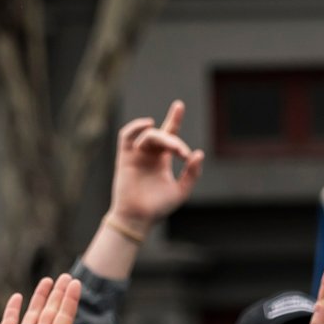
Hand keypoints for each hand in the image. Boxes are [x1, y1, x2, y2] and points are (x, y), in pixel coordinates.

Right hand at [0, 274, 89, 323]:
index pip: (65, 316)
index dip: (70, 299)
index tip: (75, 282)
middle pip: (52, 310)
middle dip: (59, 293)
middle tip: (66, 276)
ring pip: (34, 311)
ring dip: (41, 296)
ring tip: (47, 280)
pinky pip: (10, 318)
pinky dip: (14, 307)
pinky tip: (18, 296)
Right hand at [108, 101, 204, 229]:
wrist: (138, 218)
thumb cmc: (158, 208)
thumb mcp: (181, 191)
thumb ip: (192, 173)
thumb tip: (198, 153)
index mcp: (162, 161)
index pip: (169, 135)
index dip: (174, 119)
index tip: (179, 105)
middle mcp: (149, 155)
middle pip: (162, 135)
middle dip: (174, 140)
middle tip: (182, 153)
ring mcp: (137, 155)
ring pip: (149, 135)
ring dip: (162, 138)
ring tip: (172, 148)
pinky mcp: (125, 157)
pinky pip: (127, 135)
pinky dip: (136, 127)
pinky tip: (148, 124)